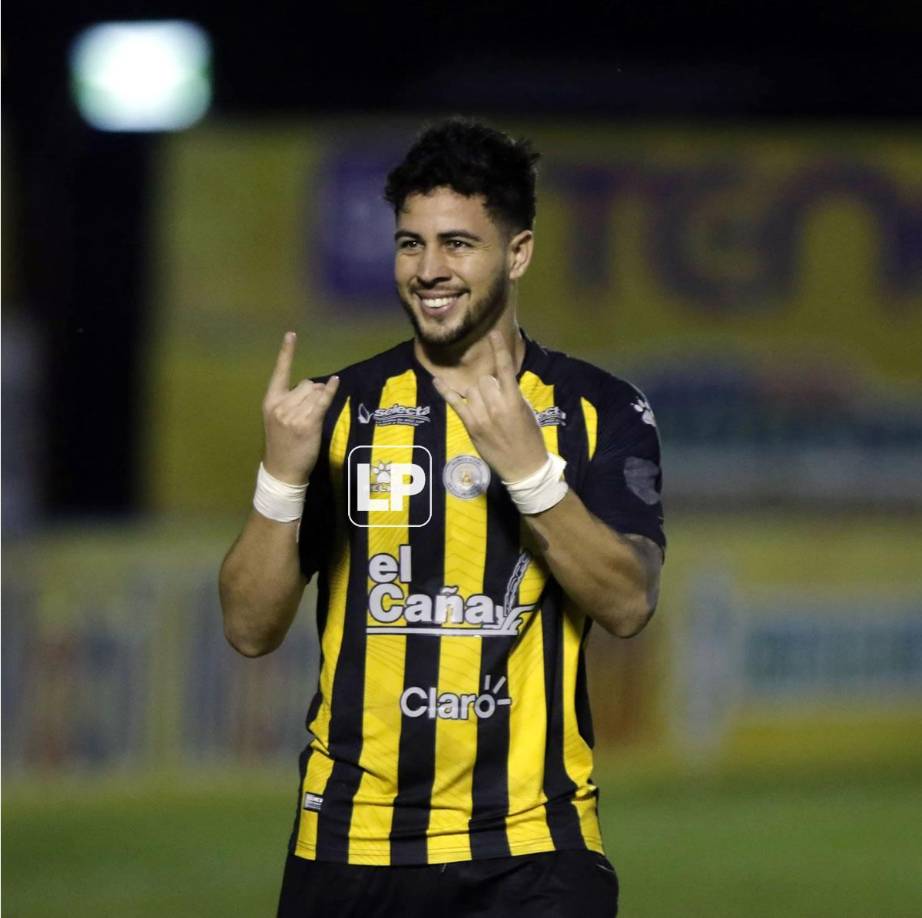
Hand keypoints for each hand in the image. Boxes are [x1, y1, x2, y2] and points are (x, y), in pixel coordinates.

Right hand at [262, 332, 339, 483]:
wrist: (282, 470)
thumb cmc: (282, 443)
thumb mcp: (277, 419)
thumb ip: (290, 401)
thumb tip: (314, 386)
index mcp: (271, 401)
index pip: (279, 372)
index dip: (286, 352)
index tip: (291, 334)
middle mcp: (281, 405)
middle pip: (306, 383)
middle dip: (312, 392)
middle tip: (308, 413)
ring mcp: (294, 415)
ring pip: (315, 393)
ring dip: (320, 400)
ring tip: (312, 418)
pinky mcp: (309, 424)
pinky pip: (322, 401)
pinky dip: (331, 390)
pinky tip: (337, 381)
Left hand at [432, 330, 546, 481]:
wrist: (524, 467)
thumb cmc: (530, 438)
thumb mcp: (526, 411)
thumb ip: (512, 394)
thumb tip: (498, 381)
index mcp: (514, 400)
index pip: (504, 368)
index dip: (499, 349)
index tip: (493, 334)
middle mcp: (496, 406)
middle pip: (483, 380)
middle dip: (488, 384)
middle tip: (495, 398)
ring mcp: (482, 416)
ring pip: (471, 390)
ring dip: (476, 393)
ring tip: (485, 405)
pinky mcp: (471, 426)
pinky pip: (455, 404)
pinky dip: (445, 391)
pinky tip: (437, 380)